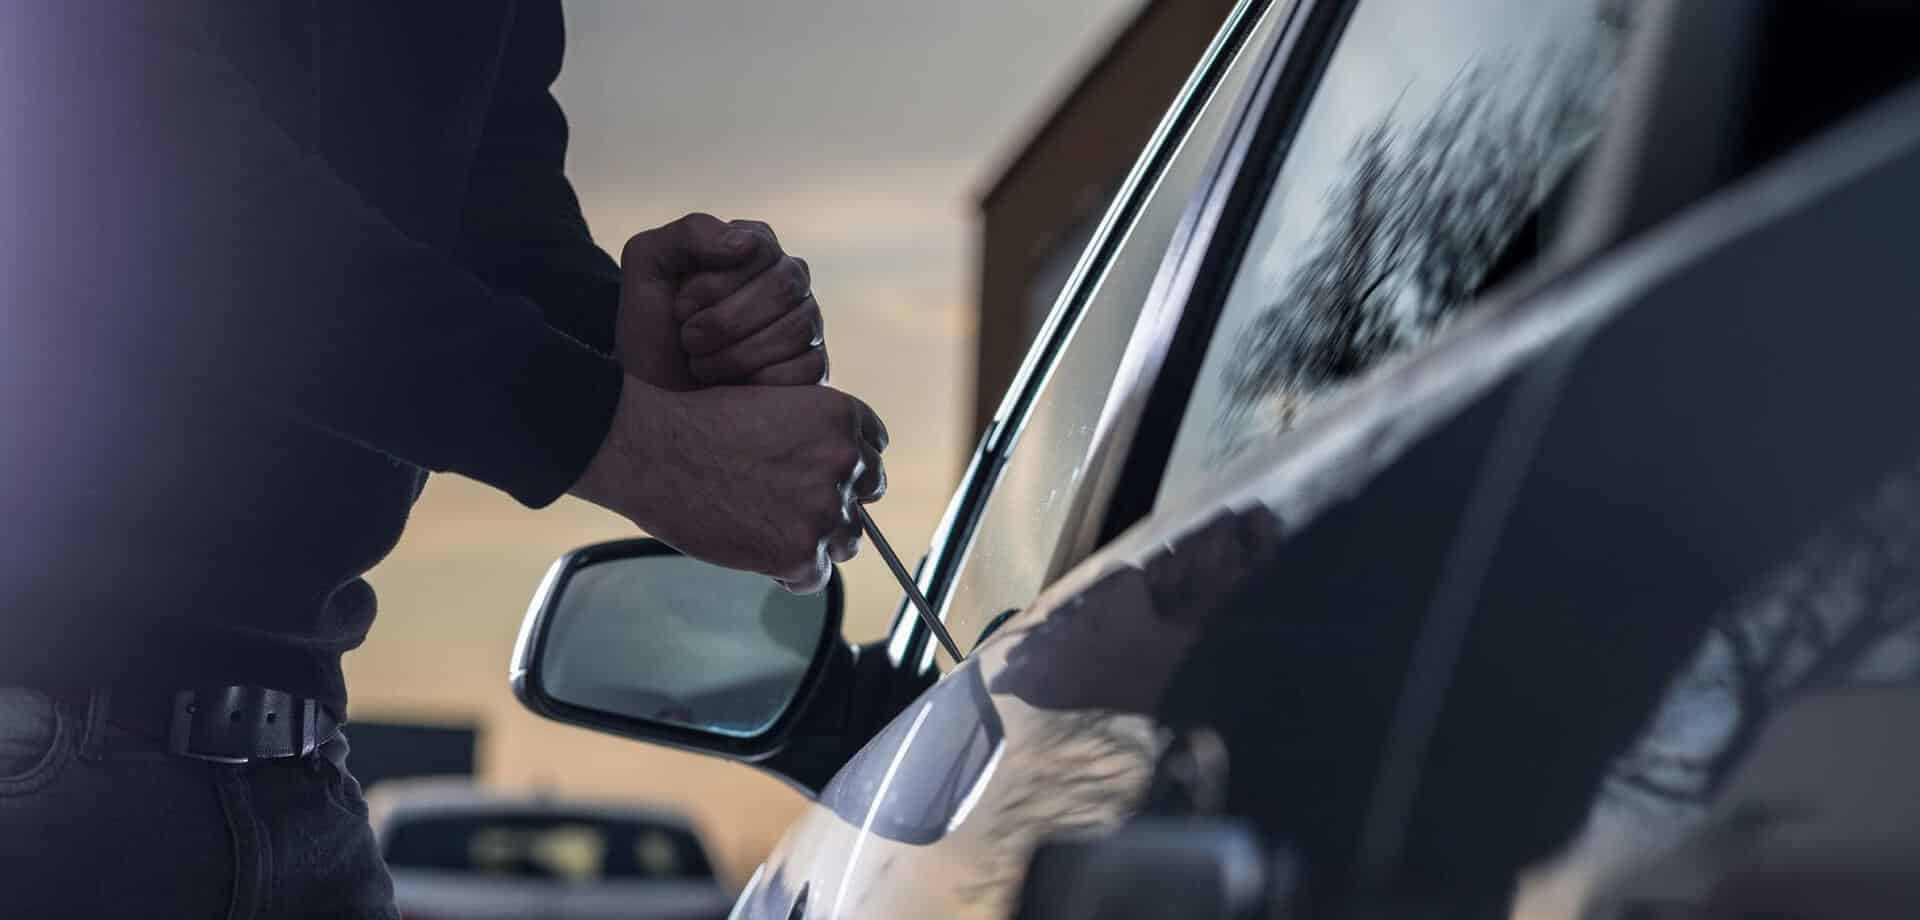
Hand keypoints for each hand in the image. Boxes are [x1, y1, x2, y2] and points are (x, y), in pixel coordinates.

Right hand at [570, 375, 887, 592]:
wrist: (654, 452)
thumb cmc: (697, 426)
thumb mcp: (773, 408)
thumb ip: (813, 439)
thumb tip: (834, 480)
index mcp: (841, 419)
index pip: (872, 452)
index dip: (844, 468)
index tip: (820, 478)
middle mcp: (845, 463)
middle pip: (864, 499)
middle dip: (834, 505)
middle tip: (790, 509)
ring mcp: (826, 511)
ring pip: (847, 541)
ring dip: (816, 542)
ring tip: (768, 531)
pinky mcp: (802, 553)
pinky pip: (816, 577)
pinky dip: (791, 573)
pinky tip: (759, 553)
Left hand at [615, 214, 825, 389]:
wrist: (654, 396)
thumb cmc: (652, 328)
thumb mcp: (649, 265)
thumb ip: (691, 233)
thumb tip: (747, 243)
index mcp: (756, 248)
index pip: (758, 249)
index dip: (712, 284)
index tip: (679, 308)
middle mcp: (789, 281)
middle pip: (782, 287)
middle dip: (723, 322)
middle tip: (688, 340)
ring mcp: (807, 324)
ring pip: (796, 329)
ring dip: (735, 356)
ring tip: (702, 364)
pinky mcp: (814, 367)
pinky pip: (806, 369)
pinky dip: (759, 382)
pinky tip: (732, 387)